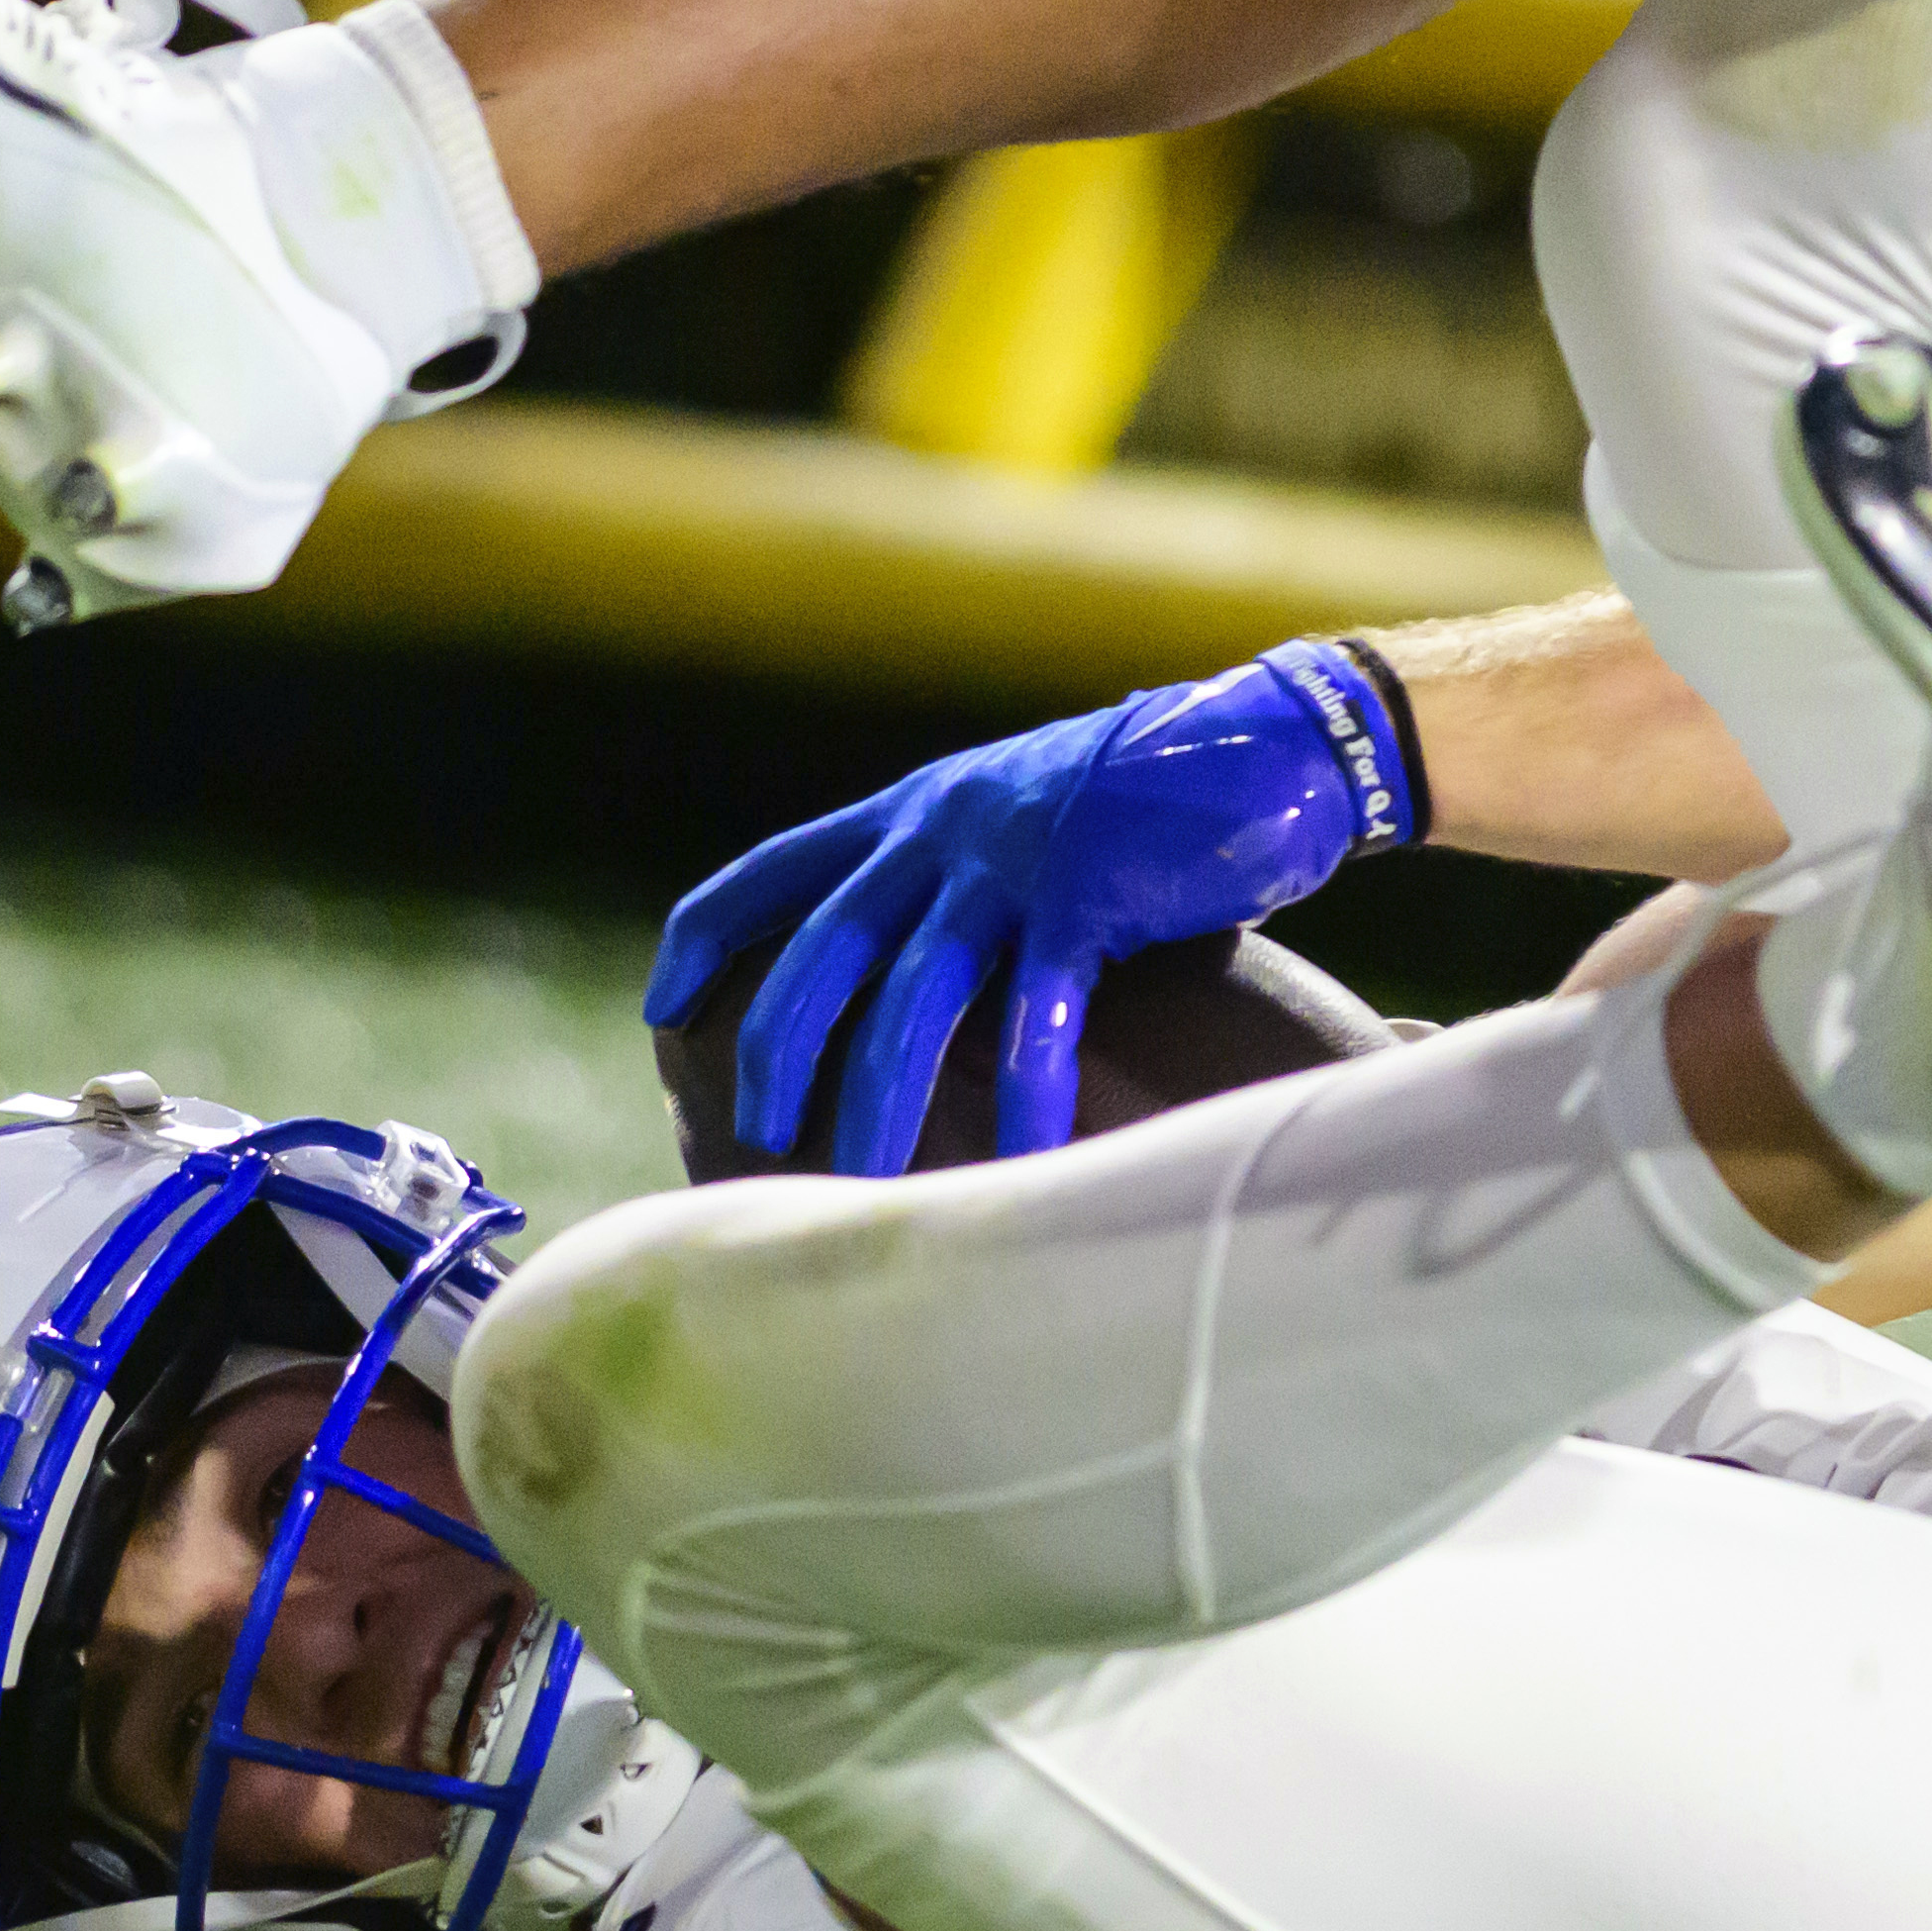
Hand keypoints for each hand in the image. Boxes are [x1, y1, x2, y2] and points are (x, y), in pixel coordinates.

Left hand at [646, 641, 1419, 1175]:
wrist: (1270, 744)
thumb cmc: (1153, 799)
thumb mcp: (1024, 813)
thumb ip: (959, 873)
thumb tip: (914, 963)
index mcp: (912, 809)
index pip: (766, 871)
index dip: (702, 941)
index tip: (660, 1007)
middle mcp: (942, 828)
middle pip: (821, 952)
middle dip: (777, 1049)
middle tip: (751, 1136)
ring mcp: (1009, 862)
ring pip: (910, 999)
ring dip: (877, 1101)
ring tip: (860, 1186)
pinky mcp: (1083, 898)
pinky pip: (1030, 1016)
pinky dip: (1020, 1095)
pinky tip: (1017, 1160)